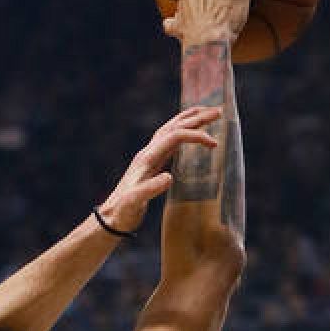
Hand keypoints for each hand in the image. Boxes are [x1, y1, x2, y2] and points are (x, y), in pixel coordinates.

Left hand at [98, 106, 221, 230]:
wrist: (110, 218)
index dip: (195, 136)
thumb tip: (169, 177)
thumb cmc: (123, 212)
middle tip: (219, 112)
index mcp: (147, 159)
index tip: (215, 144)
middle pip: (174, 126)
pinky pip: (168, 142)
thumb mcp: (135, 202)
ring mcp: (148, 157)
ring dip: (188, 120)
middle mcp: (147, 153)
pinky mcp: (150, 164)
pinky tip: (188, 136)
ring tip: (205, 114)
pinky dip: (181, 133)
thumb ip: (150, 189)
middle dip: (196, 118)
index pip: (175, 137)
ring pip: (170, 130)